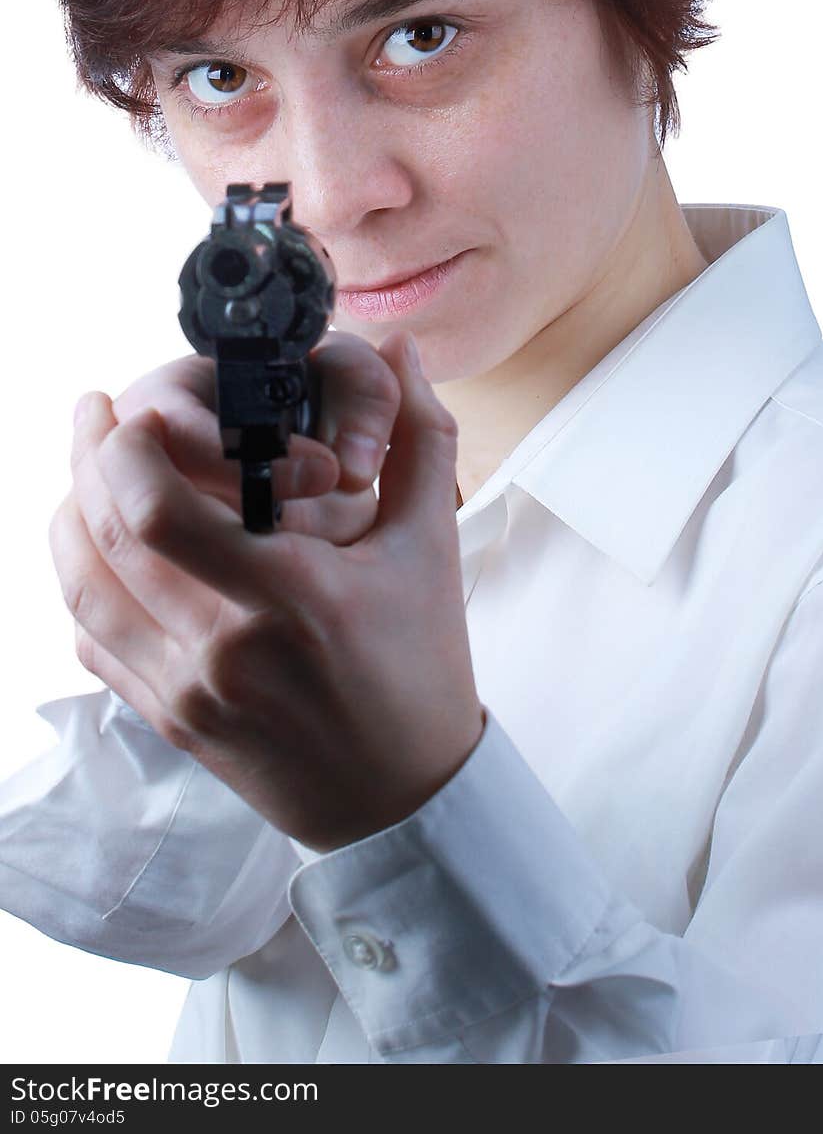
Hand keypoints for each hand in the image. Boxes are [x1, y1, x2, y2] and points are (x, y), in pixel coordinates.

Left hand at [48, 330, 483, 850]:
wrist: (401, 794)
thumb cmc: (421, 668)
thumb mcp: (432, 550)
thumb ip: (420, 440)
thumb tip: (404, 350)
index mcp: (289, 597)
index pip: (159, 512)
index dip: (126, 448)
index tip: (134, 409)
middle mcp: (222, 647)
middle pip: (106, 537)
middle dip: (85, 457)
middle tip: (95, 412)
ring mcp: (186, 690)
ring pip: (83, 588)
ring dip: (67, 517)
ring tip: (81, 469)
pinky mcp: (169, 719)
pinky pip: (93, 641)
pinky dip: (81, 585)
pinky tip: (95, 549)